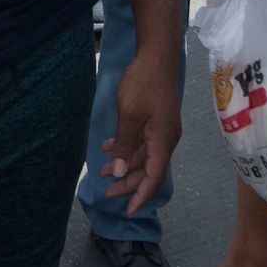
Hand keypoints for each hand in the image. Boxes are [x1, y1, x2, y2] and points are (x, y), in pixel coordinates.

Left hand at [100, 53, 181, 215]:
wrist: (157, 55)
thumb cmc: (144, 84)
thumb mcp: (129, 116)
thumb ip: (123, 146)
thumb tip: (117, 173)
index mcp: (163, 140)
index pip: (154, 176)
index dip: (141, 195)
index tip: (128, 212)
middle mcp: (166, 138)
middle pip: (148, 168)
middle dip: (127, 183)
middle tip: (105, 193)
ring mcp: (162, 127)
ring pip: (143, 154)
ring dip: (122, 163)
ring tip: (100, 171)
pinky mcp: (156, 118)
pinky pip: (141, 140)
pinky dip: (125, 146)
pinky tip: (107, 146)